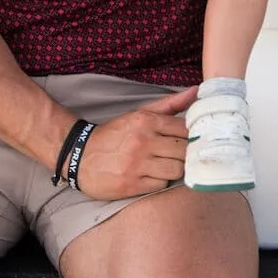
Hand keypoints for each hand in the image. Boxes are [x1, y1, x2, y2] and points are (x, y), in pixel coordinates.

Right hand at [71, 86, 196, 199]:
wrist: (81, 156)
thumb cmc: (116, 134)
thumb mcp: (139, 114)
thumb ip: (169, 104)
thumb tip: (197, 91)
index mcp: (146, 121)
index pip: (185, 129)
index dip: (191, 136)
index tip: (189, 140)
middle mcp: (143, 141)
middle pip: (184, 151)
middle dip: (184, 154)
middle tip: (177, 155)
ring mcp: (137, 164)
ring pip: (176, 170)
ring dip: (174, 169)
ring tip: (165, 165)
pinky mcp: (132, 185)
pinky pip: (162, 185)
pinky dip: (161, 182)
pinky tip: (152, 175)